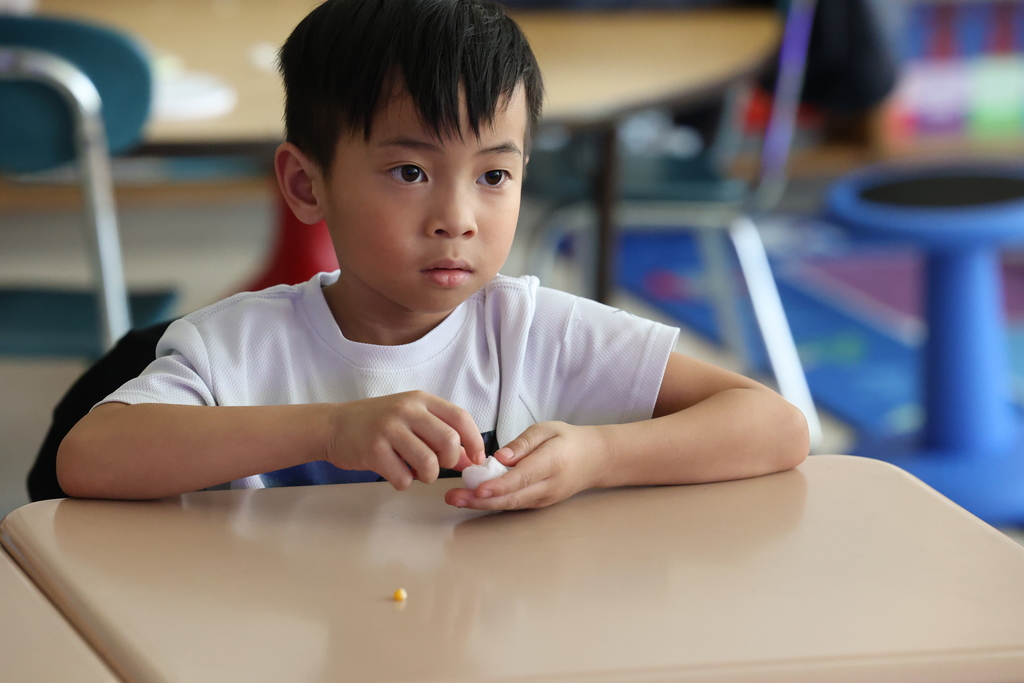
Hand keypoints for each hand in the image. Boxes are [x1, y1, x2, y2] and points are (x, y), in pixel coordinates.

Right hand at [327, 391, 485, 489]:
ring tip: (416, 472)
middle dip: (450, 461)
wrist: (333, 425)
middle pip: (449, 441)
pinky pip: (404, 478)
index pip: (461, 418)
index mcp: (420, 400)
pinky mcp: (373, 451)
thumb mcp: (411, 419)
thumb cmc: (378, 424)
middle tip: (439, 465)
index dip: (475, 441)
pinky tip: (394, 472)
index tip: (476, 459)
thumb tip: (471, 460)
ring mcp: (389, 429)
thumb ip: (440, 435)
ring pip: (429, 464)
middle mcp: (407, 410)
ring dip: (428, 476)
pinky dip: (404, 482)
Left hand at [444, 421, 608, 509]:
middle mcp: (548, 486)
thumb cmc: (568, 440)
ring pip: (511, 505)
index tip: (478, 488)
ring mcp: (544, 498)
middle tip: (453, 497)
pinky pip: (514, 504)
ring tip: (455, 499)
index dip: (499, 485)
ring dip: (482, 505)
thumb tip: (500, 457)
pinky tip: (472, 498)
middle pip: (512, 498)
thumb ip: (523, 443)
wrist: (595, 460)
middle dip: (480, 500)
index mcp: (552, 463)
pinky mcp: (539, 504)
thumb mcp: (547, 429)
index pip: (522, 477)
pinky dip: (493, 503)